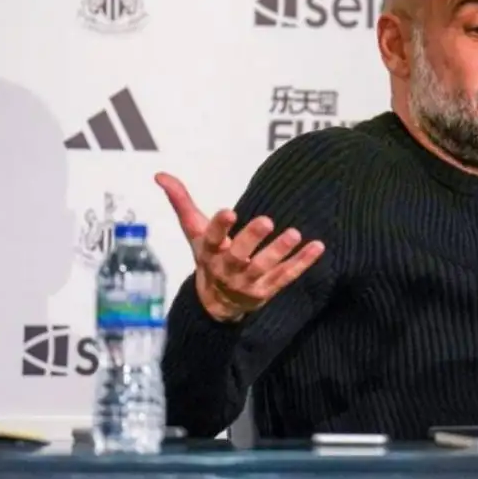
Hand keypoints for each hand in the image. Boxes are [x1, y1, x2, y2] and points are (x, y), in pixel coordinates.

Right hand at [156, 172, 325, 322]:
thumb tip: (160, 174)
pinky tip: (317, 247)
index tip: (228, 211)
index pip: (212, 238)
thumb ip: (181, 202)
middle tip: (266, 220)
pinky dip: (302, 263)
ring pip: (264, 267)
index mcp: (209, 252)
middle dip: (251, 239)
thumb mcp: (193, 231)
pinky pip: (286, 276)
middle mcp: (227, 269)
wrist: (216, 303)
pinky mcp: (267, 290)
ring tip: (294, 233)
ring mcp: (248, 282)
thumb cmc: (208, 256)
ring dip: (279, 251)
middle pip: (238, 255)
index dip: (219, 225)